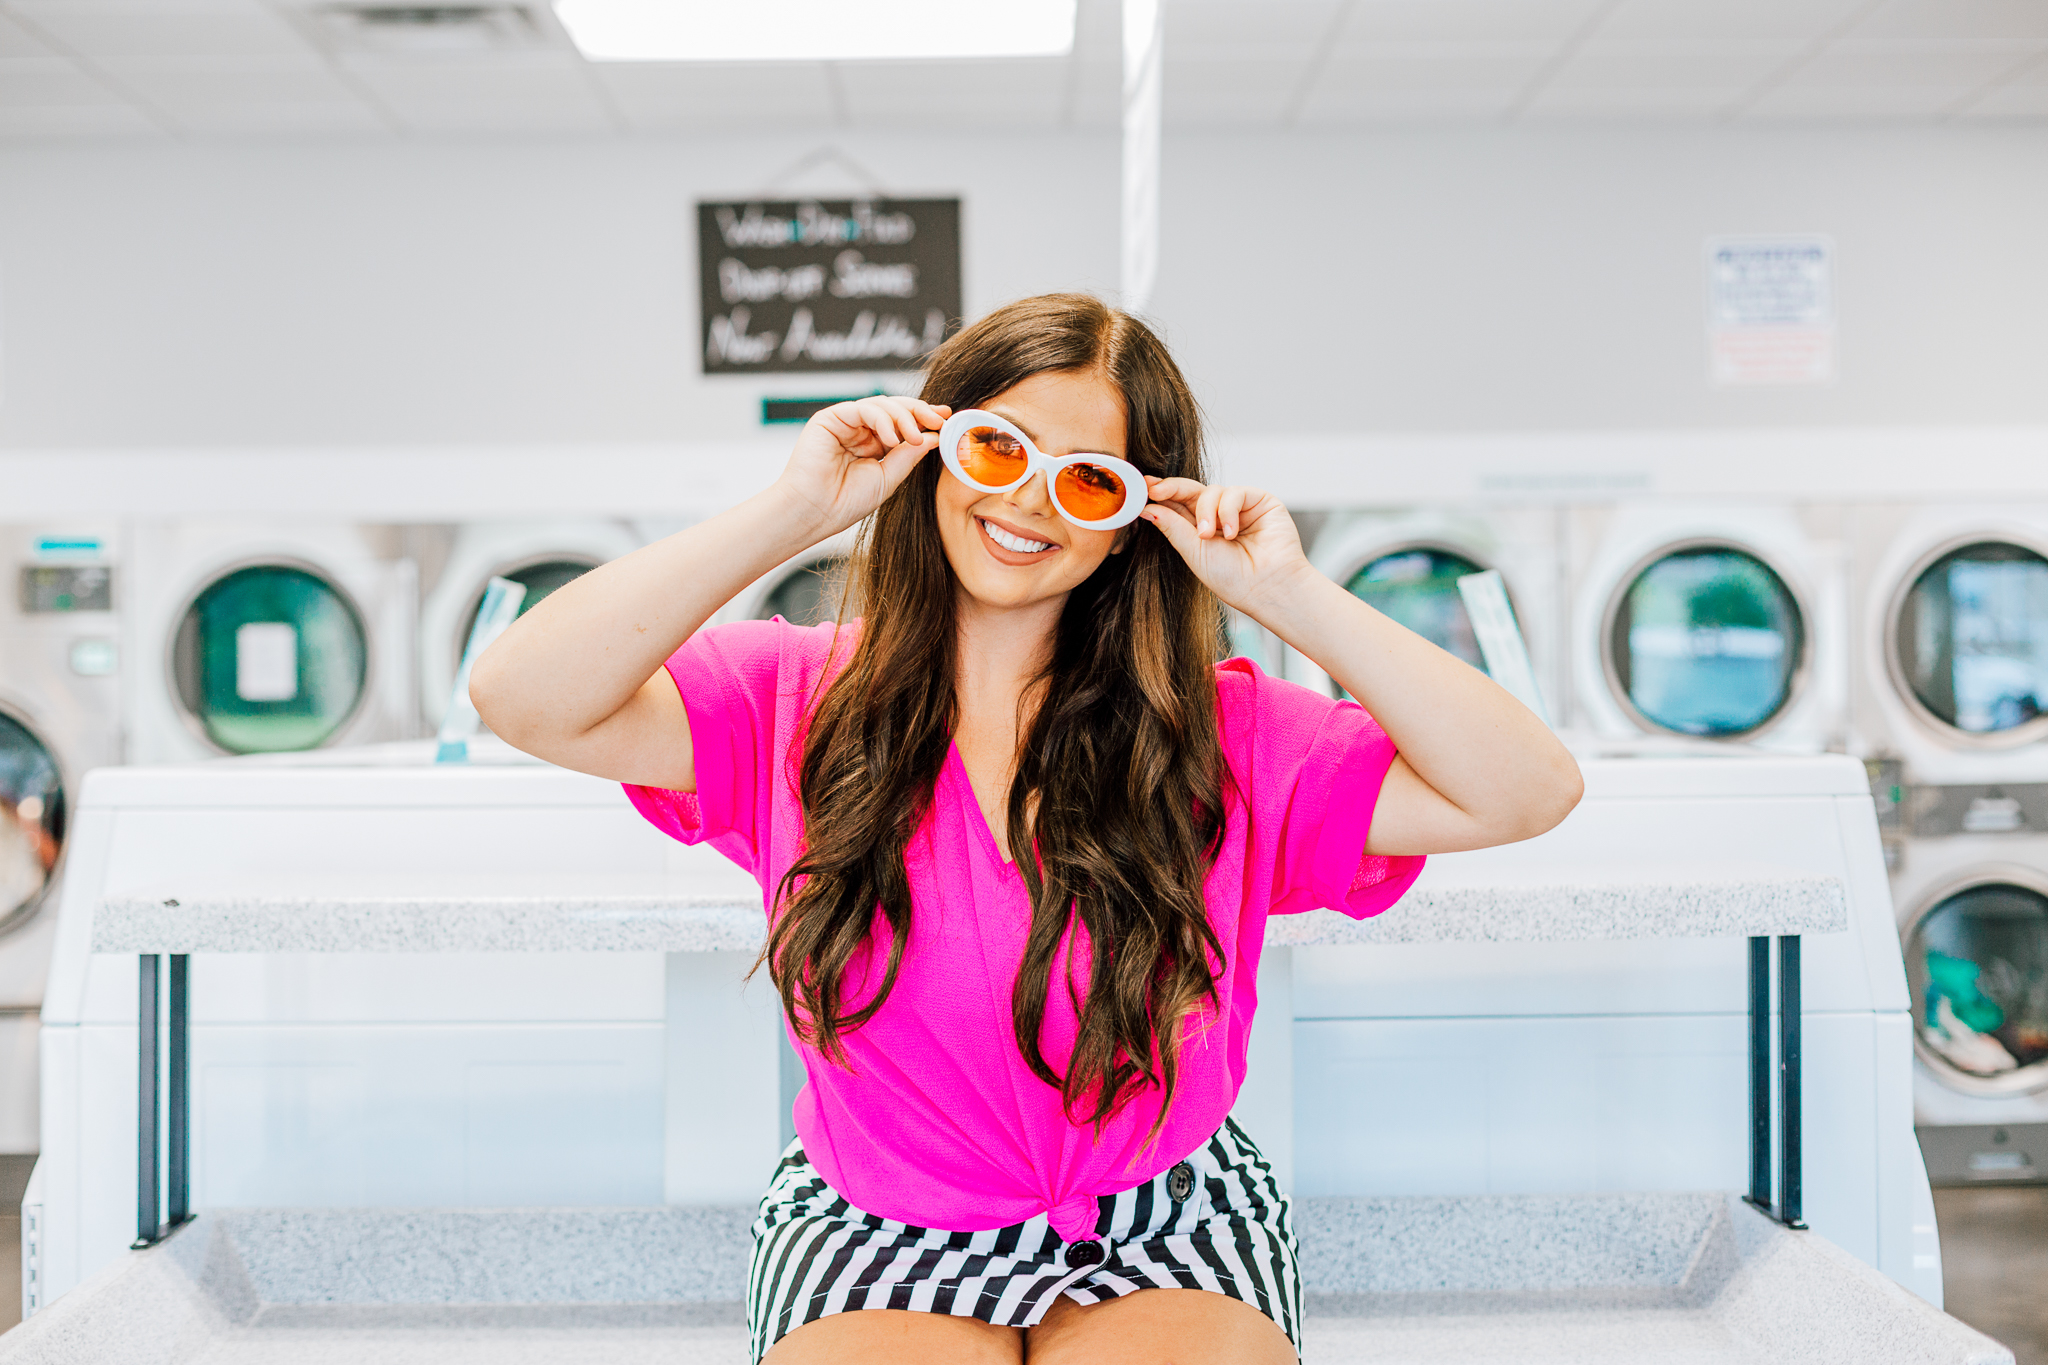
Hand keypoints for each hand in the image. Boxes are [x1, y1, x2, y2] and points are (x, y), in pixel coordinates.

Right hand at [776, 396, 951, 537]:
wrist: (814, 512)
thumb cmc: (845, 502)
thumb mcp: (888, 478)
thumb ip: (909, 455)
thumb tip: (934, 436)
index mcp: (873, 445)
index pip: (902, 424)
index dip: (924, 418)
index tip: (946, 420)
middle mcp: (859, 431)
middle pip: (894, 409)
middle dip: (920, 412)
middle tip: (939, 420)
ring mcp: (845, 423)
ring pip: (882, 405)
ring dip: (904, 418)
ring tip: (915, 438)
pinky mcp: (830, 418)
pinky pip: (863, 408)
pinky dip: (882, 419)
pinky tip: (892, 439)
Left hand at [1139, 478, 1313, 616]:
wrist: (1267, 588)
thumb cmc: (1232, 579)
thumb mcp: (1193, 552)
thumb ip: (1173, 526)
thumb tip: (1146, 508)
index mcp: (1201, 529)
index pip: (1178, 505)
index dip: (1161, 495)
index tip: (1143, 489)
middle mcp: (1219, 516)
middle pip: (1191, 491)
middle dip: (1172, 488)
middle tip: (1155, 490)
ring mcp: (1240, 507)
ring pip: (1211, 491)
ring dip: (1206, 511)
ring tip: (1208, 535)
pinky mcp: (1260, 501)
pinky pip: (1234, 492)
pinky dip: (1228, 510)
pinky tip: (1231, 532)